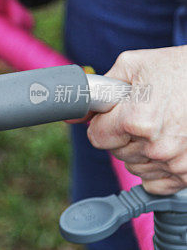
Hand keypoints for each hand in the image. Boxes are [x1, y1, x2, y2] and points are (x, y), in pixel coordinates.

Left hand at [87, 46, 186, 194]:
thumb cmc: (178, 68)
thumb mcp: (134, 65)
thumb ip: (98, 89)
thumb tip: (72, 110)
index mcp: (137, 119)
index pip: (97, 138)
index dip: (103, 123)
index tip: (115, 114)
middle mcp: (156, 147)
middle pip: (116, 153)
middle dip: (123, 135)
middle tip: (145, 112)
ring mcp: (175, 164)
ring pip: (135, 168)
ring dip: (141, 151)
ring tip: (162, 124)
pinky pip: (156, 184)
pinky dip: (158, 169)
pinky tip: (170, 144)